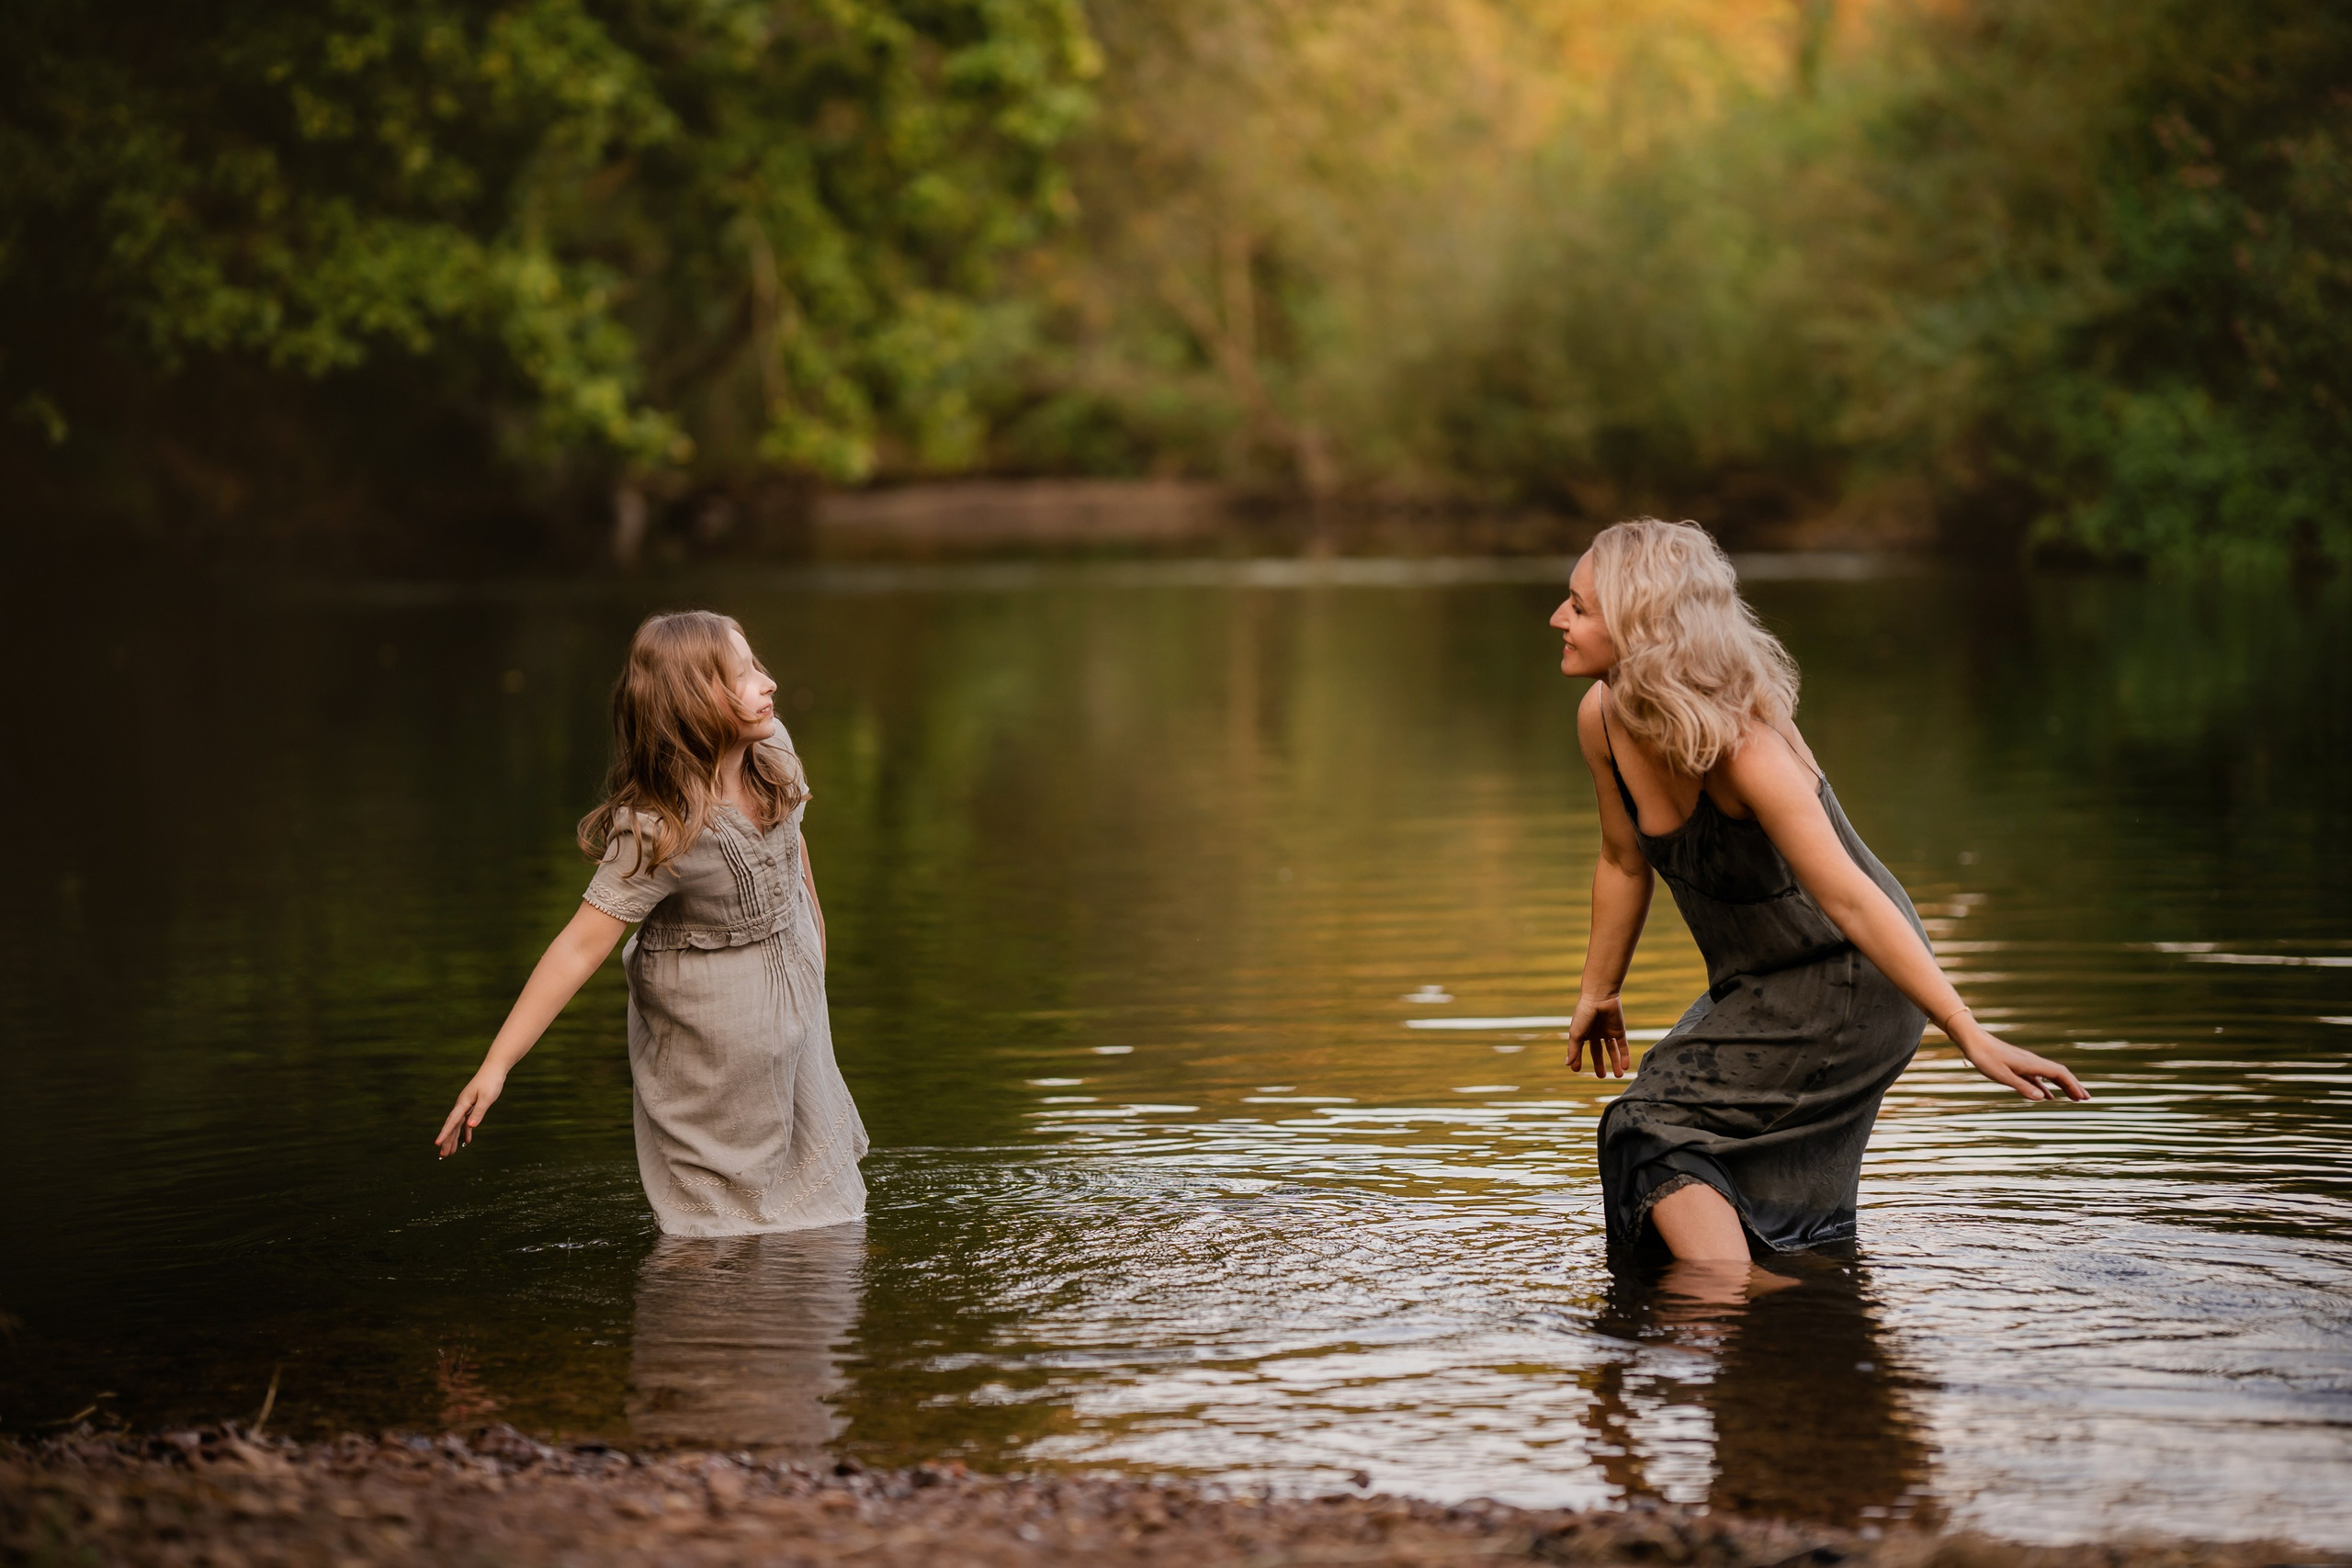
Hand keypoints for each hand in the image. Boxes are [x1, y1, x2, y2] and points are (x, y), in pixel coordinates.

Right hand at [435, 1070, 506, 1156]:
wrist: (494, 1069)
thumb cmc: (491, 1082)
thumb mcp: (486, 1098)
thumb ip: (479, 1112)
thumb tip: (470, 1126)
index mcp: (463, 1103)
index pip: (452, 1121)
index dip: (444, 1133)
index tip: (437, 1144)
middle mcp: (461, 1105)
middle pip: (452, 1126)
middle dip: (447, 1141)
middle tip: (442, 1156)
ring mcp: (466, 1106)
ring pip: (457, 1125)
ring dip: (454, 1138)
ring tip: (450, 1152)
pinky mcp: (471, 1106)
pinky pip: (466, 1121)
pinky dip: (466, 1131)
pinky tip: (467, 1141)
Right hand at [1567, 994, 1630, 1077]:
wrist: (1600, 996)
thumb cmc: (1584, 1013)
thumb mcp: (1577, 1033)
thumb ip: (1574, 1049)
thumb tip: (1567, 1064)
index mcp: (1582, 1032)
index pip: (1580, 1049)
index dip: (1578, 1059)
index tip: (1576, 1070)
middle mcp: (1595, 1033)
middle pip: (1598, 1051)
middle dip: (1599, 1064)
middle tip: (1600, 1076)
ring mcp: (1608, 1032)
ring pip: (1612, 1051)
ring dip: (1615, 1063)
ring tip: (1618, 1076)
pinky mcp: (1619, 1031)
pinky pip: (1623, 1046)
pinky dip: (1625, 1056)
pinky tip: (1625, 1067)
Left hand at [1955, 1027, 2088, 1102]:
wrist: (1972, 1040)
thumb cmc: (1984, 1057)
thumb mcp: (2001, 1075)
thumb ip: (2022, 1087)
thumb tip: (2042, 1098)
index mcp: (2031, 1063)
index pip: (2059, 1074)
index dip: (2072, 1085)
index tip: (2083, 1097)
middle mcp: (2032, 1062)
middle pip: (2059, 1074)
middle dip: (2073, 1086)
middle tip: (2087, 1099)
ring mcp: (2025, 1064)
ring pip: (2050, 1075)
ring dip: (2062, 1086)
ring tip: (2073, 1098)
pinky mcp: (2017, 1066)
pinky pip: (2037, 1078)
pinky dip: (2046, 1087)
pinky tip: (2047, 1096)